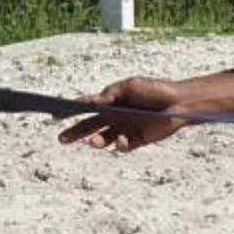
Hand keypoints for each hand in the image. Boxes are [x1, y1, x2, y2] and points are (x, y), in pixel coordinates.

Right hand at [57, 76, 196, 150]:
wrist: (178, 102)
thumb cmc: (153, 90)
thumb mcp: (129, 87)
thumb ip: (109, 95)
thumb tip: (89, 102)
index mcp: (111, 101)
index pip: (87, 106)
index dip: (71, 110)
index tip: (54, 115)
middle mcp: (115, 116)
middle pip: (90, 126)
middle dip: (75, 132)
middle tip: (61, 139)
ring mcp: (125, 129)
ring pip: (105, 139)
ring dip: (97, 141)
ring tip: (93, 142)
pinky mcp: (137, 140)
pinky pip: (124, 146)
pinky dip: (121, 145)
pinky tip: (123, 140)